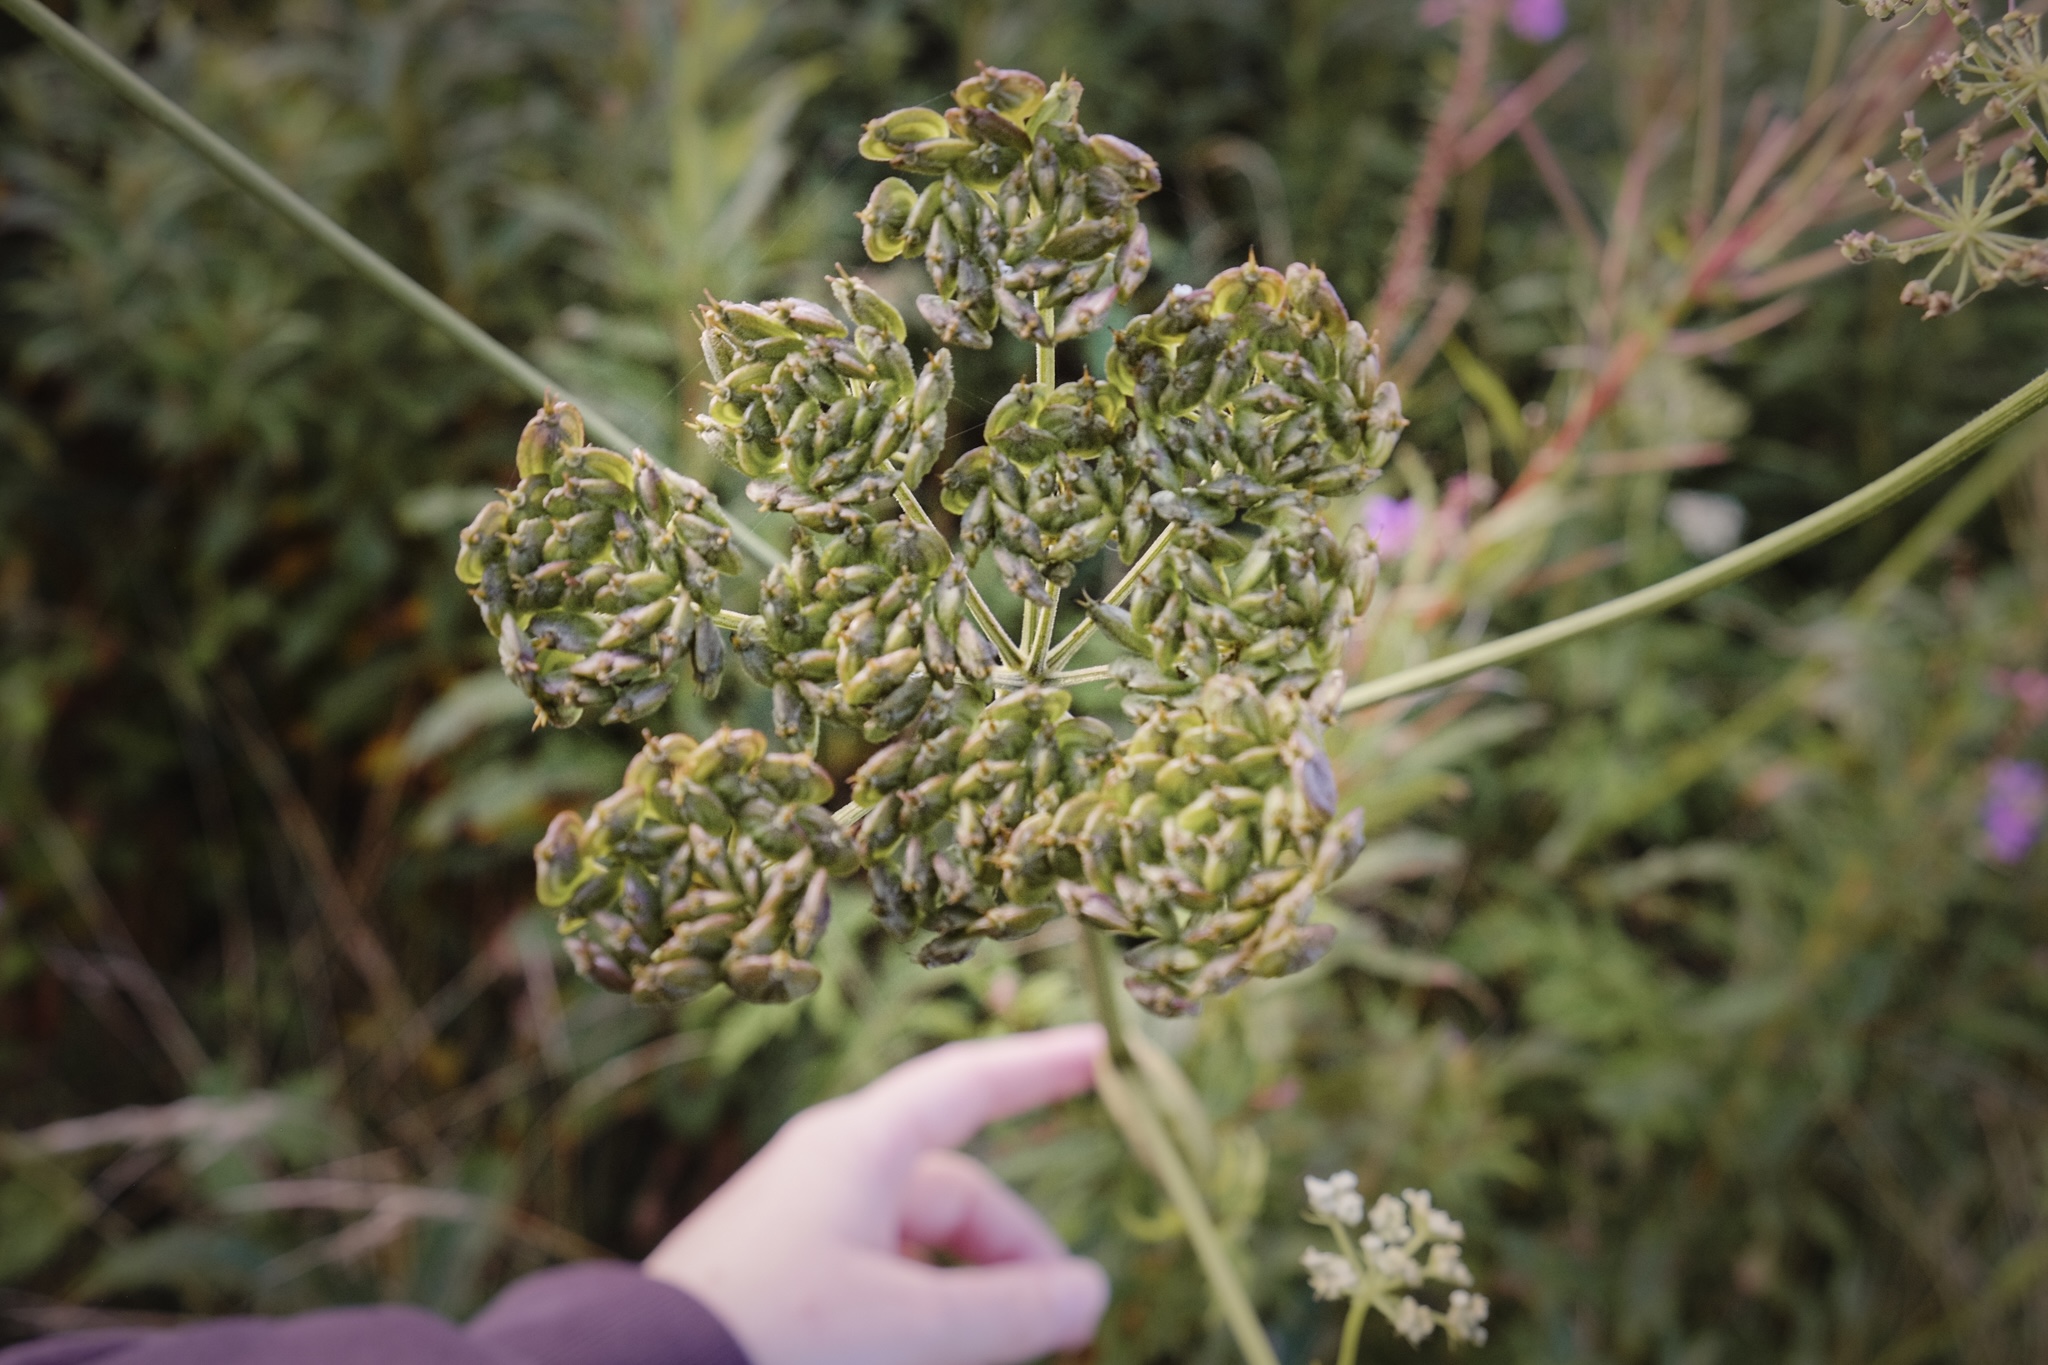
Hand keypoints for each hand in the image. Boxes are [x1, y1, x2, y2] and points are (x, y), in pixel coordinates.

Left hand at [644, 1024, 1111, 1364]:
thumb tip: (1090, 1290)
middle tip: (1065, 1326)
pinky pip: (878, 1278)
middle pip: (956, 1195)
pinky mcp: (780, 1278)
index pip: (971, 1085)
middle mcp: (831, 1171)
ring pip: (920, 1247)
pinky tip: (935, 1355)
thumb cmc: (776, 1343)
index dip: (1042, 1067)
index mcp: (859, 1149)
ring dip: (970, 1296)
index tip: (1106, 1052)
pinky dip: (922, 1312)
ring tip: (997, 1353)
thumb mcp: (913, 1332)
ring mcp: (801, 1225)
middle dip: (1015, 1258)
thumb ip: (1013, 1311)